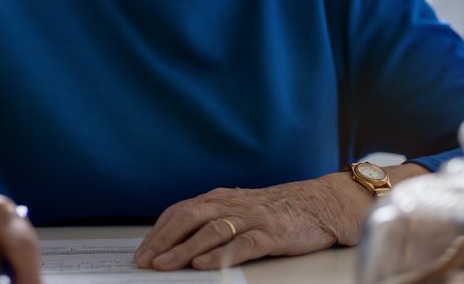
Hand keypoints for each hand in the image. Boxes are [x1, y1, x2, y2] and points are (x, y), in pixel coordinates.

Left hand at [133, 170, 397, 270]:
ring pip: (211, 230)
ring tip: (164, 265)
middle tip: (145, 261)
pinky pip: (242, 244)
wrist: (322, 203)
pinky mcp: (272, 233)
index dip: (159, 231)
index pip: (181, 211)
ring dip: (184, 248)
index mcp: (221, 198)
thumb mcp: (240, 210)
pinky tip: (203, 264)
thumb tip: (178, 243)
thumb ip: (213, 220)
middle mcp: (232, 204)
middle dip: (163, 240)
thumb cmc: (278, 211)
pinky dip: (220, 254)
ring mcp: (252, 218)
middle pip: (189, 218)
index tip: (142, 251)